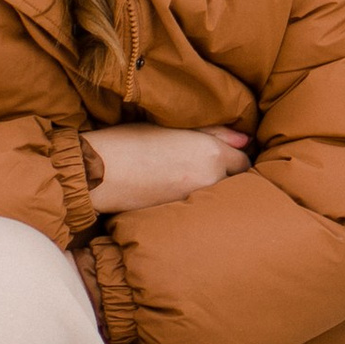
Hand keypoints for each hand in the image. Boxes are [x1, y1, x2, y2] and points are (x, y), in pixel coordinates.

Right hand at [84, 123, 251, 213]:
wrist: (99, 172)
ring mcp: (194, 201)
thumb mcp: (173, 127)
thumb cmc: (131, 140)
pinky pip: (198, 207)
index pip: (243, 161)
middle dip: (228, 176)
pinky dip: (195, 200)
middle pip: (235, 182)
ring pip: (217, 195)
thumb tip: (245, 140)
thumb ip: (213, 133)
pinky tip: (176, 191)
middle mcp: (210, 180)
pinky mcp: (179, 216)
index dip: (237, 157)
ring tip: (191, 179)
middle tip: (208, 168)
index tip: (228, 155)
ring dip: (212, 189)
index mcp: (212, 153)